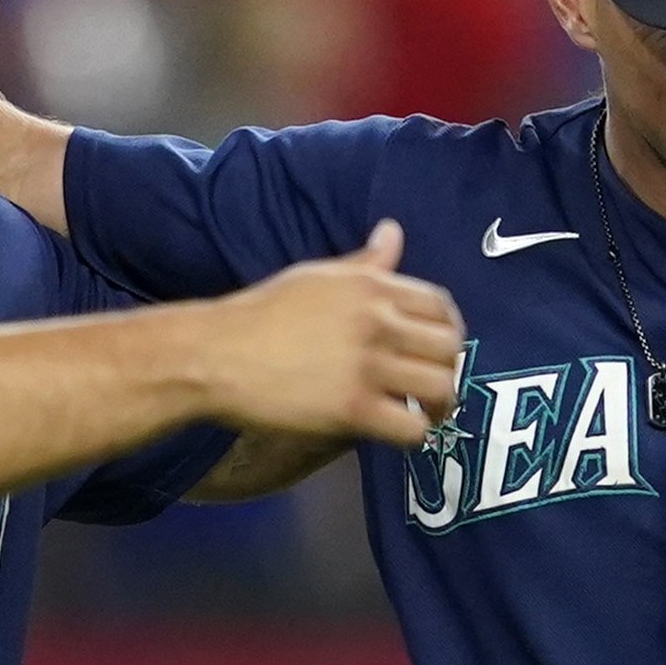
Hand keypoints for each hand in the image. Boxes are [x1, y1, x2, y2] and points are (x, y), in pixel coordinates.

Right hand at [199, 222, 465, 446]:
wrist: (216, 354)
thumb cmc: (262, 314)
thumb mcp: (317, 277)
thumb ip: (364, 262)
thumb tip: (393, 231)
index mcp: (371, 285)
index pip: (441, 305)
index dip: (447, 331)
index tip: (434, 350)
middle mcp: (377, 321)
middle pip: (449, 347)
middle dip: (447, 369)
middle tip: (430, 386)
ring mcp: (366, 366)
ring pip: (440, 388)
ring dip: (438, 405)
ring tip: (422, 413)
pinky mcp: (352, 408)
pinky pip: (411, 427)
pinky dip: (414, 434)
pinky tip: (396, 430)